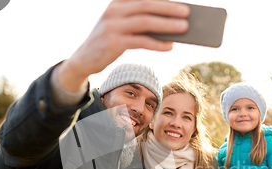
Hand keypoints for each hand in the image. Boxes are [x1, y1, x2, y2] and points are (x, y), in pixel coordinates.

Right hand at [58, 0, 189, 91]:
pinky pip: (140, 42)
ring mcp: (112, 26)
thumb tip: (170, 24)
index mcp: (117, 3)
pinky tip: (170, 46)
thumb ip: (140, 21)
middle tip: (187, 12)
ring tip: (184, 28)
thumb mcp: (122, 26)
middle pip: (146, 6)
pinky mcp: (113, 43)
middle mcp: (114, 10)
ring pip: (145, 22)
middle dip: (169, 9)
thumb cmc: (109, 41)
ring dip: (167, 25)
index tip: (182, 2)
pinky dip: (157, 43)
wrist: (84, 59)